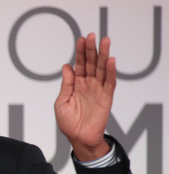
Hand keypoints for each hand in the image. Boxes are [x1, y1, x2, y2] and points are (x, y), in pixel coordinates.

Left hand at [54, 33, 115, 160]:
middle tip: (92, 35)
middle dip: (91, 49)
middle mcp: (88, 84)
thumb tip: (66, 66)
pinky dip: (111, 71)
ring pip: (102, 69)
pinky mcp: (106, 97)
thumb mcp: (61, 102)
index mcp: (76, 84)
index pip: (79, 64)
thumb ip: (66, 85)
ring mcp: (98, 90)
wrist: (78, 138)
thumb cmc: (68, 123)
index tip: (81, 39)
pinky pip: (110, 82)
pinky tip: (111, 60)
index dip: (80, 52)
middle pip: (91, 63)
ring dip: (104, 55)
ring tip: (105, 41)